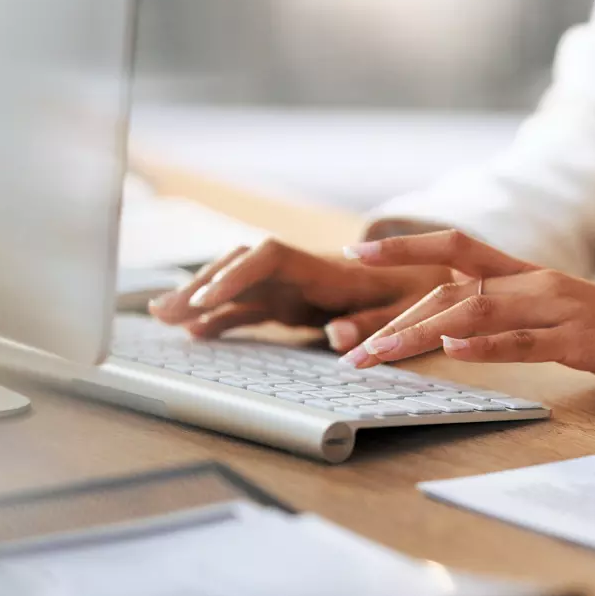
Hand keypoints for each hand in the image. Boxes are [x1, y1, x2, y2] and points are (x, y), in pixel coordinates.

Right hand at [148, 238, 451, 351]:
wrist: (433, 277)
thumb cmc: (422, 292)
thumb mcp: (408, 311)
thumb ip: (372, 322)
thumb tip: (336, 338)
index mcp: (328, 270)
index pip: (271, 257)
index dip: (238, 273)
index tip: (208, 296)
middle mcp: (303, 272)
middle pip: (242, 267)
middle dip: (203, 285)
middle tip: (165, 312)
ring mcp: (294, 287)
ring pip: (238, 286)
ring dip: (201, 299)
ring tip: (160, 318)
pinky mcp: (292, 303)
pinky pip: (249, 307)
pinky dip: (221, 318)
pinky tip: (193, 334)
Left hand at [337, 230, 594, 397]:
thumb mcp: (564, 317)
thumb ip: (519, 315)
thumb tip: (465, 327)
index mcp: (533, 276)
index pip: (457, 250)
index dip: (405, 248)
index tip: (354, 250)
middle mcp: (539, 284)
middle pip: (453, 285)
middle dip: (395, 314)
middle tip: (350, 347)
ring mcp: (561, 309)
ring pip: (478, 312)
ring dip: (422, 334)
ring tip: (378, 355)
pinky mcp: (584, 340)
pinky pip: (529, 341)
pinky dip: (490, 345)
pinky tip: (456, 352)